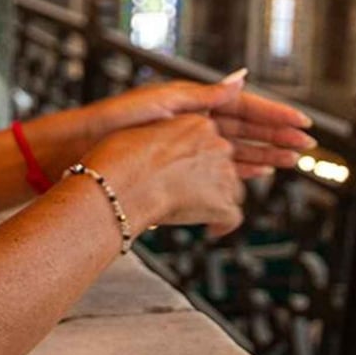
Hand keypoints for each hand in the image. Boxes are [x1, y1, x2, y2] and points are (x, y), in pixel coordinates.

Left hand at [82, 76, 312, 176]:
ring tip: (292, 161)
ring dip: (266, 154)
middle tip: (308, 147)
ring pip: (239, 148)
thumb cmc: (118, 122)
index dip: (275, 115)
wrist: (84, 150)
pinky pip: (221, 166)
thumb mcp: (163, 102)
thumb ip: (204, 95)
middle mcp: (195, 121)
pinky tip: (260, 173)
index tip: (301, 122)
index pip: (244, 106)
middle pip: (247, 129)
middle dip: (278, 137)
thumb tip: (241, 76)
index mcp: (194, 101)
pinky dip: (243, 169)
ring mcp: (189, 142)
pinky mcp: (180, 163)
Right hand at [85, 114, 244, 238]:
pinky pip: (233, 217)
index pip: (211, 140)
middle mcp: (217, 146)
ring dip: (217, 199)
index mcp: (198, 125)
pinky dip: (223, 225)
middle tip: (189, 191)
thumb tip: (155, 146)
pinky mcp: (221, 203)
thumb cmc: (122, 159)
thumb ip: (160, 136)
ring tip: (197, 210)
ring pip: (233, 190)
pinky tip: (211, 230)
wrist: (123, 184)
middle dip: (210, 179)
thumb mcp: (141, 130)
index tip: (186, 169)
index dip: (199, 157)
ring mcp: (223, 175)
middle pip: (225, 164)